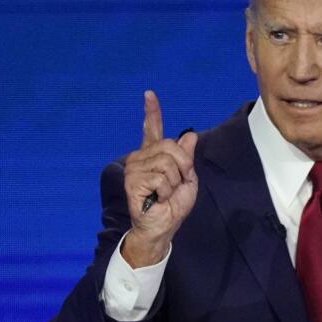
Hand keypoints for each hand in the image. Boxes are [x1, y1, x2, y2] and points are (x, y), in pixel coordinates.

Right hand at [121, 90, 198, 267]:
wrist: (163, 227)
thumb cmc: (173, 206)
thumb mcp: (187, 178)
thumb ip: (186, 157)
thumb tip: (189, 135)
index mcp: (153, 155)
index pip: (152, 129)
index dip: (152, 111)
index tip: (149, 94)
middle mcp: (140, 158)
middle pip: (170, 145)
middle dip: (183, 165)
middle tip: (177, 184)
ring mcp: (134, 168)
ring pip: (167, 161)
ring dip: (175, 181)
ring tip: (165, 193)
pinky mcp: (132, 181)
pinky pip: (161, 176)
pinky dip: (167, 190)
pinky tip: (159, 198)